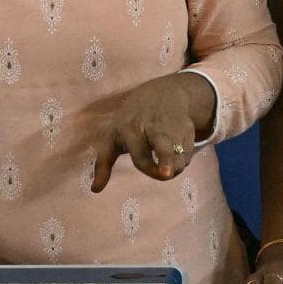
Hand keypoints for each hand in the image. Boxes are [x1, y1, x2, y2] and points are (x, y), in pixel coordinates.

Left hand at [92, 70, 215, 186]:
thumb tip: (95, 190)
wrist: (162, 93)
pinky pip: (187, 155)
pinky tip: (174, 150)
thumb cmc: (130, 121)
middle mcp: (152, 127)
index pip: (139, 154)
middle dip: (166, 160)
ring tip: (164, 163)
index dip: (148, 167)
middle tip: (167, 173)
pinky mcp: (187, 129)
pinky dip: (181, 160)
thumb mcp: (112, 137)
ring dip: (174, 168)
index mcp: (130, 129)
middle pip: (162, 147)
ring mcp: (172, 127)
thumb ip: (103, 164)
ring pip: (178, 158)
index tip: (161, 175)